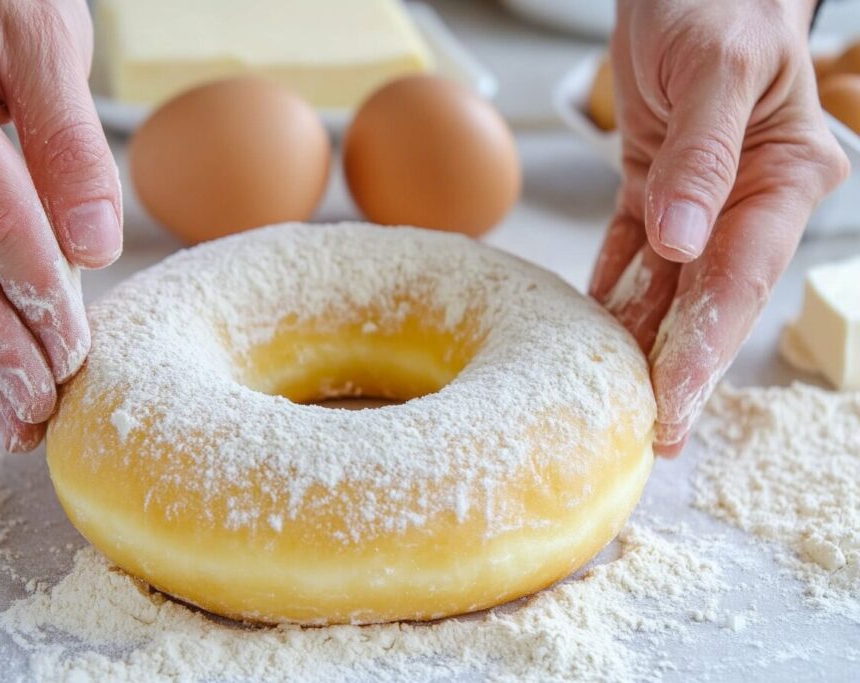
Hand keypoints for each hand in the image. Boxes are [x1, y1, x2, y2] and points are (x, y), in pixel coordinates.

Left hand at [591, 0, 847, 455]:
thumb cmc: (717, 3)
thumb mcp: (715, 72)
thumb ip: (703, 159)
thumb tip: (684, 242)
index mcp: (782, 177)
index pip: (739, 278)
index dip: (708, 346)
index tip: (677, 404)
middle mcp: (745, 199)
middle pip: (707, 297)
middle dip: (680, 366)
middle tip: (655, 435)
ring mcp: (701, 199)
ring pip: (667, 284)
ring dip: (642, 338)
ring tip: (617, 399)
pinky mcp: (659, 188)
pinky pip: (633, 251)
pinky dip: (612, 289)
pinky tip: (594, 331)